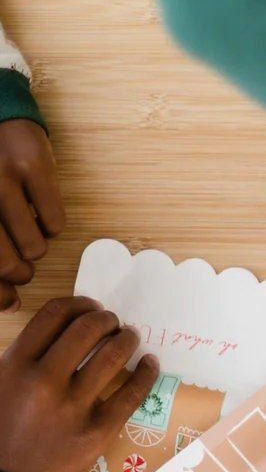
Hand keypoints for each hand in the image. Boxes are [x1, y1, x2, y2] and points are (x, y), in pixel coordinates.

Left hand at [0, 118, 64, 312]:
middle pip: (3, 264)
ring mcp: (1, 178)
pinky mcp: (33, 167)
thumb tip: (9, 303)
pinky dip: (52, 226)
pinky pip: (55, 223)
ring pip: (33, 247)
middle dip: (18, 274)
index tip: (10, 302)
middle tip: (21, 268)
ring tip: (29, 232)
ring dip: (35, 249)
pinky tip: (38, 210)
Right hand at [0, 297, 158, 471]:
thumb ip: (22, 356)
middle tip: (112, 322)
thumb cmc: (1, 430)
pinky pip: (133, 394)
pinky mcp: (99, 430)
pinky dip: (146, 373)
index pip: (54, 316)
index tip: (90, 306)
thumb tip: (59, 328)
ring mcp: (74, 406)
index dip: (78, 304)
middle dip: (106, 318)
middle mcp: (44, 380)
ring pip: (113, 356)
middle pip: (87, 329)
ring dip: (127, 338)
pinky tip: (150, 363)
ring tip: (129, 337)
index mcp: (15, 365)